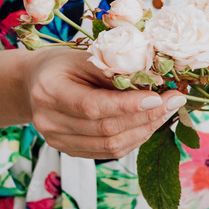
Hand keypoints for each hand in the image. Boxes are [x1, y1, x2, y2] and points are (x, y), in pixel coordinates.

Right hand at [26, 48, 185, 158]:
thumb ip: (115, 69)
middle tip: (174, 102)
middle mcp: (49, 121)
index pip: (94, 106)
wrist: (34, 83)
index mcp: (49, 91)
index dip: (130, 106)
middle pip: (106, 129)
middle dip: (146, 117)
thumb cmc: (63, 64)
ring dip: (145, 130)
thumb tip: (157, 80)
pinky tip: (148, 123)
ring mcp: (58, 141)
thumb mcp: (85, 56)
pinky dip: (133, 139)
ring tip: (166, 112)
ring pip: (110, 146)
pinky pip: (108, 152)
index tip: (161, 97)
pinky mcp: (70, 151)